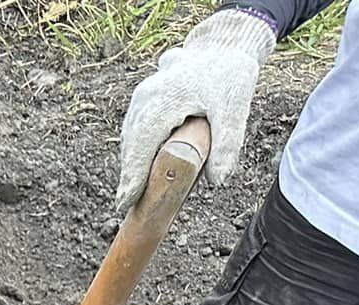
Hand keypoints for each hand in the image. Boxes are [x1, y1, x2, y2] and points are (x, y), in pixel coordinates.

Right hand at [115, 9, 273, 214]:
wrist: (223, 44)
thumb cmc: (228, 75)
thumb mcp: (233, 109)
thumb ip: (227, 145)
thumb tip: (218, 181)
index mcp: (163, 103)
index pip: (140, 149)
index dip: (131, 179)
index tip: (124, 204)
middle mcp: (145, 99)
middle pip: (131, 147)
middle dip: (129, 176)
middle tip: (128, 204)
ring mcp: (142, 97)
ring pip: (130, 138)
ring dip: (132, 163)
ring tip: (133, 189)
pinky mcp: (144, 97)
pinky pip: (134, 128)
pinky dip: (136, 148)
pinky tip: (141, 163)